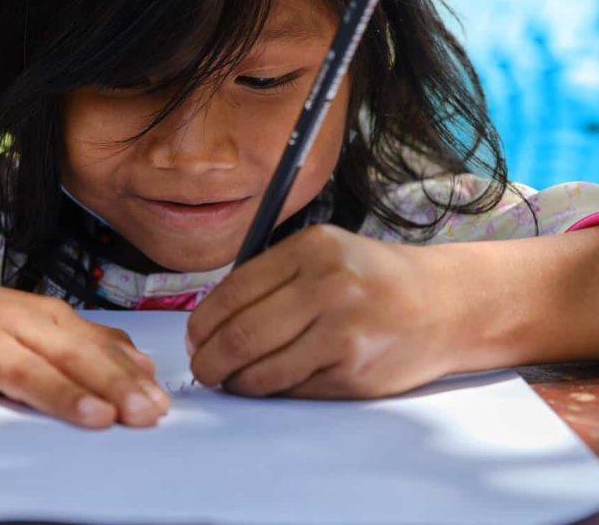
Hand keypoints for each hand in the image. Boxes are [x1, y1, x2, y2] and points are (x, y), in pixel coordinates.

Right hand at [0, 259, 169, 427]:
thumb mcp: (45, 326)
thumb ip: (93, 344)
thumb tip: (142, 366)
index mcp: (53, 320)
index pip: (98, 349)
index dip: (130, 376)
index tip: (160, 403)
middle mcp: (23, 326)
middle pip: (72, 357)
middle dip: (112, 384)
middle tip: (144, 411)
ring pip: (24, 367)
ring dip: (61, 392)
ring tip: (95, 416)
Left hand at [186, 224, 463, 398]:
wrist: (444, 304)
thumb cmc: (375, 277)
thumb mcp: (325, 252)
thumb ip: (273, 276)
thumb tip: (213, 319)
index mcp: (313, 248)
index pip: (235, 290)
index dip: (203, 321)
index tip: (195, 337)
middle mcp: (328, 285)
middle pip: (241, 333)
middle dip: (208, 358)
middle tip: (201, 367)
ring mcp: (344, 331)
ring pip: (262, 368)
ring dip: (233, 380)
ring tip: (226, 378)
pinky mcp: (355, 370)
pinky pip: (292, 387)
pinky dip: (267, 390)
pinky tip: (263, 383)